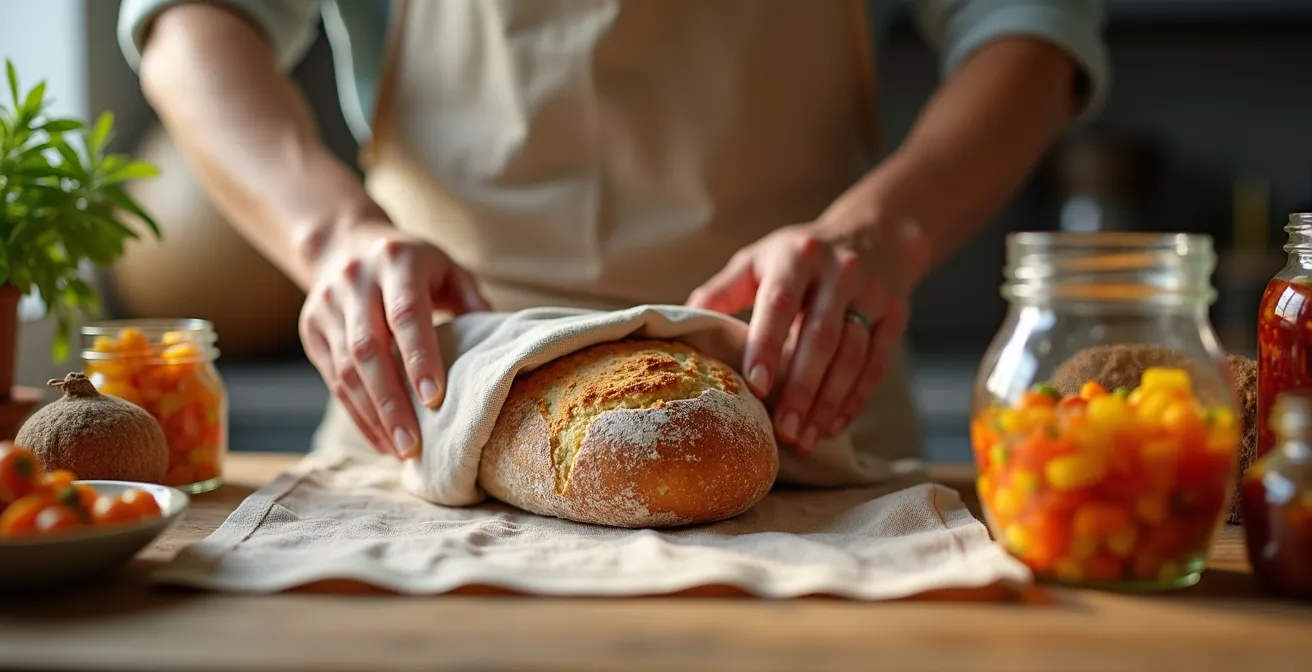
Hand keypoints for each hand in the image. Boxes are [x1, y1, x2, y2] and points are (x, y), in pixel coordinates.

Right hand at [299, 222, 489, 457]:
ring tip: (401, 450)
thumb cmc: (413, 264)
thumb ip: (473, 301)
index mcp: (396, 260)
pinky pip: (332, 379)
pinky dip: (357, 413)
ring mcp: (326, 306)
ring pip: (345, 369)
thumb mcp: (448, 268)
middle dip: (391, 401)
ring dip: (373, 415)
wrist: (344, 244)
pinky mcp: (312, 330)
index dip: (419, 357)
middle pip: (368, 349)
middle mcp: (354, 281)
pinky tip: (381, 439)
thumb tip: (497, 349)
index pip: (405, 314)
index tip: (434, 398)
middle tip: (414, 444)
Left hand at [687, 219, 928, 453]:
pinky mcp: (896, 314)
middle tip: (783, 430)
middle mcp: (839, 271)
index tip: (754, 385)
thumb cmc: (801, 256)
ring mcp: (872, 292)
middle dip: (800, 389)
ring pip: (852, 356)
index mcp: (796, 256)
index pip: (779, 303)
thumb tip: (682, 325)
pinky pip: (877, 363)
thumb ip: (722, 291)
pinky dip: (855, 399)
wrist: (876, 234)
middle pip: (820, 337)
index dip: (766, 345)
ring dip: (828, 402)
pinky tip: (833, 425)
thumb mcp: (759, 260)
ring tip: (805, 437)